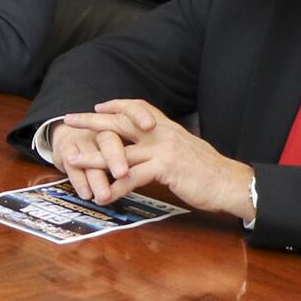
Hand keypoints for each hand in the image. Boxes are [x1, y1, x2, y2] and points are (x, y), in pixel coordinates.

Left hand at [57, 99, 255, 219]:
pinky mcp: (165, 168)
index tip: (98, 106)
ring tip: (72, 159)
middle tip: (69, 119)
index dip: (117, 105)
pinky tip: (103, 195)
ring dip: (93, 157)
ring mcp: (163, 150)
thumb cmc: (209, 171)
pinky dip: (115, 187)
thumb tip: (153, 148)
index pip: (138, 108)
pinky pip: (132, 177)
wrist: (231, 183)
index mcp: (167, 127)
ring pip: (120, 152)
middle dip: (92, 121)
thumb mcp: (186, 149)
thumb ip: (166, 145)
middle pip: (120, 123)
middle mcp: (162, 134)